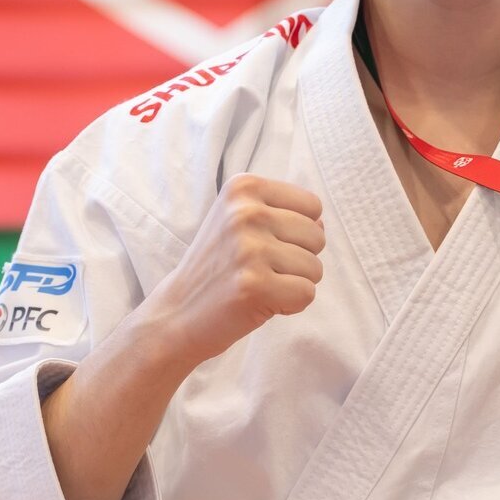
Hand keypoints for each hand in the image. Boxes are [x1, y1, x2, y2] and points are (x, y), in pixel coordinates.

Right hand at [144, 174, 324, 364]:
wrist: (176, 313)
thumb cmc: (216, 267)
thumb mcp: (238, 222)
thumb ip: (281, 214)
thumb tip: (322, 223)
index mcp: (243, 187)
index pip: (312, 205)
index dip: (298, 232)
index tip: (264, 244)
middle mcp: (246, 212)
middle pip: (317, 236)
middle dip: (298, 259)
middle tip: (260, 269)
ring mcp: (249, 249)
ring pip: (315, 268)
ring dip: (294, 283)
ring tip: (259, 285)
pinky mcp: (254, 285)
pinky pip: (307, 294)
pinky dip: (290, 305)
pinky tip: (261, 301)